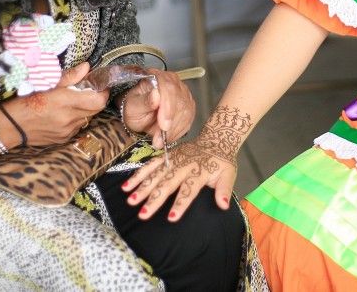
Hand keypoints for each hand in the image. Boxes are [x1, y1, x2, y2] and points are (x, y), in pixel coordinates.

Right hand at [0, 63, 108, 146]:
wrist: (10, 125)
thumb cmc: (25, 100)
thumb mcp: (46, 83)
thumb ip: (69, 76)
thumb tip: (87, 67)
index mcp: (65, 101)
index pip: (98, 100)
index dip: (103, 92)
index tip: (99, 84)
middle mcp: (69, 118)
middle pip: (96, 109)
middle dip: (95, 98)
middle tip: (86, 90)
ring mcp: (67, 131)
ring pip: (87, 118)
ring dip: (84, 109)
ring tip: (71, 102)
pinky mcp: (63, 139)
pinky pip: (77, 127)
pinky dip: (75, 119)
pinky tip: (62, 114)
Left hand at [119, 68, 194, 147]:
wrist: (140, 114)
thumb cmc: (134, 108)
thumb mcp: (132, 107)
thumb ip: (143, 102)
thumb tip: (155, 96)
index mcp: (156, 76)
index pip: (168, 89)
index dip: (168, 108)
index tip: (163, 126)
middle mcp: (172, 81)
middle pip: (180, 102)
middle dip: (170, 124)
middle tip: (158, 139)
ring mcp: (183, 92)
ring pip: (187, 112)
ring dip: (174, 130)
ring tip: (160, 140)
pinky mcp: (189, 104)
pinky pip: (189, 120)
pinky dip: (179, 131)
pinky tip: (168, 137)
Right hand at [122, 105, 252, 220]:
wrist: (216, 138)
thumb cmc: (221, 161)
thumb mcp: (229, 173)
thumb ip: (224, 189)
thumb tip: (223, 205)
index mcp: (199, 171)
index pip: (189, 190)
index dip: (180, 204)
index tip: (172, 218)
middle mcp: (183, 165)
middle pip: (167, 184)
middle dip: (154, 199)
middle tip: (143, 214)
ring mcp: (172, 159)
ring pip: (155, 174)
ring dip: (142, 187)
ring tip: (131, 200)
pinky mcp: (165, 156)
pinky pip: (150, 165)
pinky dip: (138, 175)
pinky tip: (127, 186)